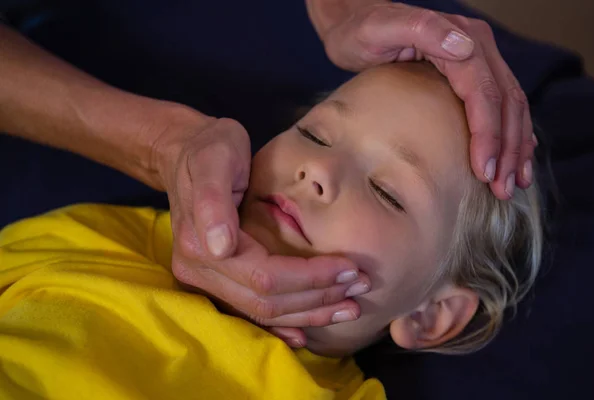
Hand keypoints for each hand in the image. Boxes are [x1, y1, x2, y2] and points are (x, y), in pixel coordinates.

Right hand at [152, 111, 369, 346]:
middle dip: (317, 298)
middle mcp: (199, 271)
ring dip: (308, 312)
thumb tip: (220, 248)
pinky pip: (251, 310)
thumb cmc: (209, 149)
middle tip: (360, 287)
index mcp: (201, 245)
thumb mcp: (215, 157)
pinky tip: (304, 332)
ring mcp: (206, 280)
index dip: (310, 278)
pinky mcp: (217, 280)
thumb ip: (213, 200)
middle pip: (266, 302)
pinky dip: (281, 323)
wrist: (187, 151)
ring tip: (348, 307)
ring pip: (263, 312)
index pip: (265, 277)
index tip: (349, 268)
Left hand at [310, 0, 536, 198]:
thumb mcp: (383, 28)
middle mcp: (478, 48)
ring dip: (515, 147)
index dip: (488, 134)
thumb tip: (464, 49)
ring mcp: (477, 60)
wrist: (354, 22)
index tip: (485, 171)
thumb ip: (423, 31)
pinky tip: (511, 159)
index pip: (485, 92)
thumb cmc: (361, 30)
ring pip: (510, 107)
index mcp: (464, 38)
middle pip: (506, 103)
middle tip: (502, 188)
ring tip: (512, 183)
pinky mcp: (470, 74)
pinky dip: (509, 134)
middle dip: (508, 149)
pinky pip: (500, 106)